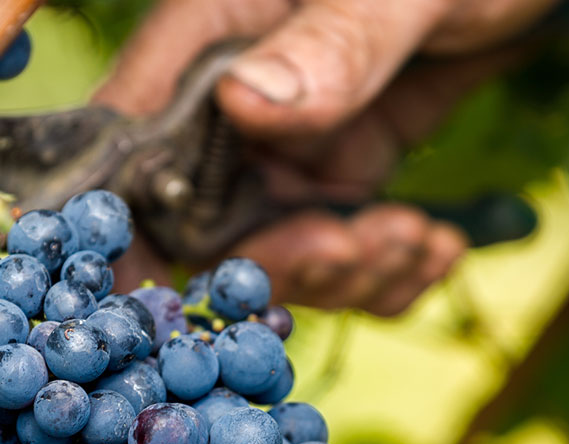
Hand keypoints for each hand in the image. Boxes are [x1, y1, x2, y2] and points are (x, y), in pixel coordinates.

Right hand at [98, 0, 560, 314]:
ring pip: (274, 248)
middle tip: (351, 249)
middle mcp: (231, 98)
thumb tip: (246, 103)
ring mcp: (287, 140)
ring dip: (344, 271)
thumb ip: (331, 43)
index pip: (131, 137)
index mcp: (209, 33)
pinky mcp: (342, 167)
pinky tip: (437, 248)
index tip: (176, 286)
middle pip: (201, 220)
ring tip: (415, 240)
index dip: (134, 222)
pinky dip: (386, 270)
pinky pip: (338, 244)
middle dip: (275, 259)